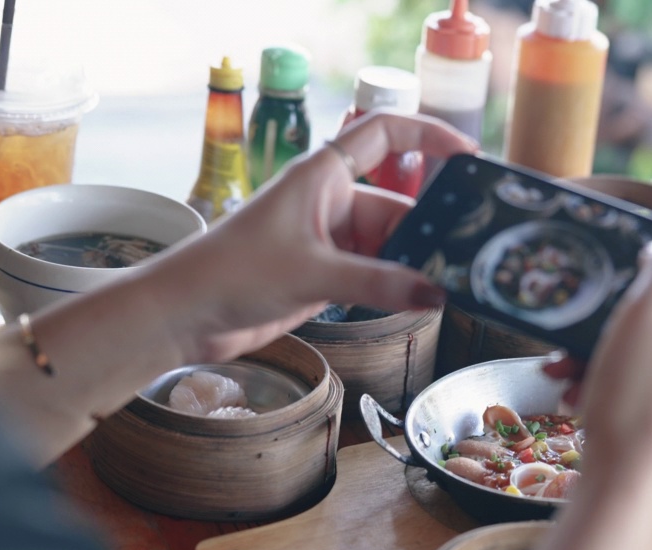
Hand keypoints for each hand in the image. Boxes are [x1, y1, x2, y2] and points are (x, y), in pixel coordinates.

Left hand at [143, 111, 477, 363]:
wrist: (185, 313)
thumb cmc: (229, 272)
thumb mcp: (312, 274)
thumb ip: (378, 284)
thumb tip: (434, 293)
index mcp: (323, 176)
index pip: (385, 135)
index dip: (427, 135)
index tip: (466, 155)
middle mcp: (329, 202)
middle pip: (397, 206)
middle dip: (429, 229)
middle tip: (465, 253)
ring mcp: (328, 241)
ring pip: (389, 245)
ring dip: (414, 265)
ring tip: (448, 284)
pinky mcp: (324, 276)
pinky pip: (374, 275)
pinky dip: (396, 287)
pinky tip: (419, 301)